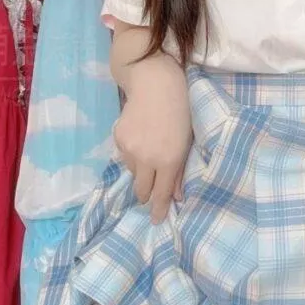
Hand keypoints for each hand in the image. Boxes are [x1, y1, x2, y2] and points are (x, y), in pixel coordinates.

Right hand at [112, 53, 192, 223]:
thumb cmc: (180, 111)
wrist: (155, 83)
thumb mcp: (186, 142)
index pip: (160, 194)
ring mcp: (130, 149)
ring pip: (133, 173)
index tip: (156, 221)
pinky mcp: (118, 138)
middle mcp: (147, 158)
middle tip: (150, 194)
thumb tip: (176, 197)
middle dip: (146, 195)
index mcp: (169, 160)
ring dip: (141, 171)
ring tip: (150, 153)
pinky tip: (141, 139)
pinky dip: (133, 155)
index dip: (158, 210)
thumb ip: (179, 171)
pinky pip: (125, 157)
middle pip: (142, 190)